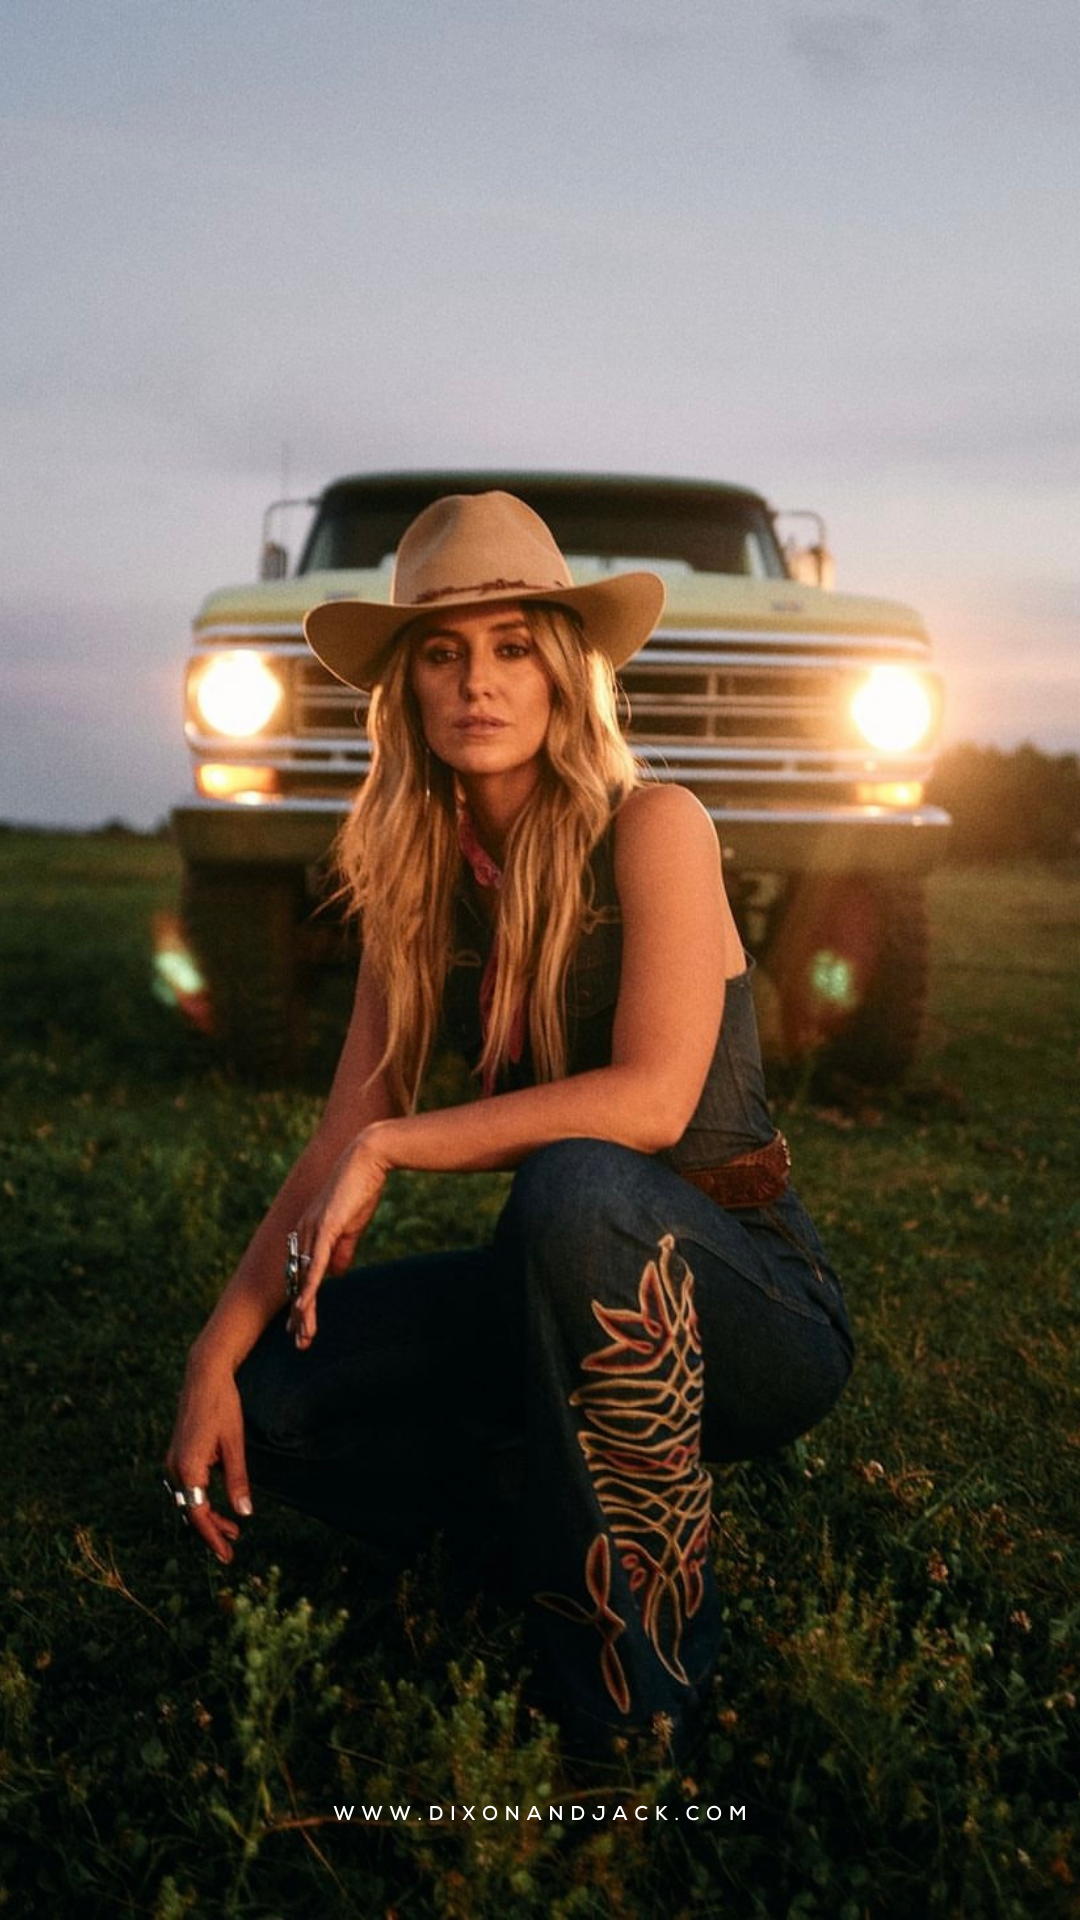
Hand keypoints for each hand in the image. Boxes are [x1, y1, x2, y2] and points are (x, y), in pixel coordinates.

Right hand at [164, 1358, 252, 1564]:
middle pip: (191, 1512)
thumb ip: (238, 1480)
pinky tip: (217, 1506)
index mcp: (189, 1467)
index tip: (227, 1555)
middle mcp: (174, 1468)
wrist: (204, 1376)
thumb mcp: (235, 1444)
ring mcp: (172, 1461)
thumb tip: (245, 1514)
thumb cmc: (223, 1407)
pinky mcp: (176, 1455)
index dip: (213, 1538)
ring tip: (232, 1529)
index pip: (199, 1514)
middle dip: (211, 1532)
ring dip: (207, 1517)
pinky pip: (186, 1488)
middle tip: (232, 1549)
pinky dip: (200, 1501)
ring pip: (187, 1501)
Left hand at [287, 1128, 389, 1350]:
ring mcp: (312, 1231)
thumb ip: (343, 1249)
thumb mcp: (351, 1225)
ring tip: (302, 1336)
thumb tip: (337, 1273)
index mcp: (309, 1233)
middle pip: (298, 1282)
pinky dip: (308, 1288)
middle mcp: (303, 1233)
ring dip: (304, 1311)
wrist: (368, 1158)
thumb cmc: (361, 1188)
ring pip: (304, 1279)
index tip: (301, 1326)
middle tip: (298, 1342)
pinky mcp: (325, 1228)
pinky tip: (303, 1308)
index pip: (303, 1274)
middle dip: (299, 1315)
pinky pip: (315, 1265)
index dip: (302, 1302)